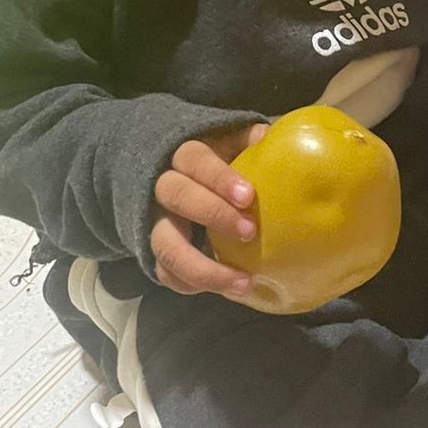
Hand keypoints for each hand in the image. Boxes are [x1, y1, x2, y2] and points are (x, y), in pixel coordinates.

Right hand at [151, 124, 269, 297]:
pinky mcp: (156, 251)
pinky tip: (223, 290)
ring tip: (242, 282)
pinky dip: (190, 284)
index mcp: (183, 156)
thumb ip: (247, 141)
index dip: (218, 177)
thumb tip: (271, 136)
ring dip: (202, 267)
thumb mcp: (227, 143)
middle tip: (249, 231)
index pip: (194, 160)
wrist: (165, 179)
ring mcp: (156, 222)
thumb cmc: (212, 162)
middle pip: (177, 195)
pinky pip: (164, 271)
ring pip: (165, 244)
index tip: (247, 195)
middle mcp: (162, 187)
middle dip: (212, 213)